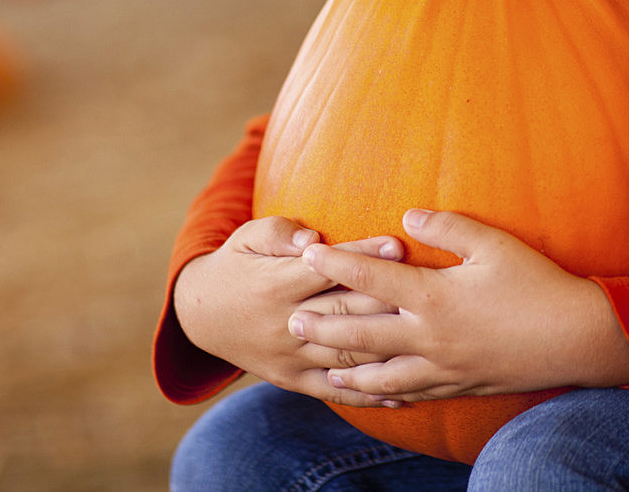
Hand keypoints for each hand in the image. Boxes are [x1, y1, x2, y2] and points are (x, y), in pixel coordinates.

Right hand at [173, 215, 403, 406]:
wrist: (202, 315)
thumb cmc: (238, 263)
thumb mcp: (248, 237)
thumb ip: (279, 233)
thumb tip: (311, 240)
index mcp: (278, 284)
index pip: (328, 270)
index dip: (363, 257)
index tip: (397, 246)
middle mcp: (286, 324)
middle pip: (344, 313)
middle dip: (386, 302)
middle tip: (425, 294)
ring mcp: (290, 356)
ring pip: (345, 355)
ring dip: (386, 350)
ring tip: (426, 344)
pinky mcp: (291, 380)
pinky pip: (332, 391)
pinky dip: (367, 395)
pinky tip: (403, 394)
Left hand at [289, 209, 628, 402]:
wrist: (576, 339)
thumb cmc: (537, 283)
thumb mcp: (494, 243)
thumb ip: (447, 226)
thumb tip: (406, 214)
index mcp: (434, 297)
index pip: (371, 278)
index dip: (336, 263)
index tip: (308, 253)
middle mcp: (430, 338)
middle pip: (362, 333)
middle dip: (324, 325)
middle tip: (291, 321)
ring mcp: (443, 367)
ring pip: (381, 374)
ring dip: (346, 369)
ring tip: (321, 365)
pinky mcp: (459, 386)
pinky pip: (412, 394)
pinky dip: (386, 393)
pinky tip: (374, 392)